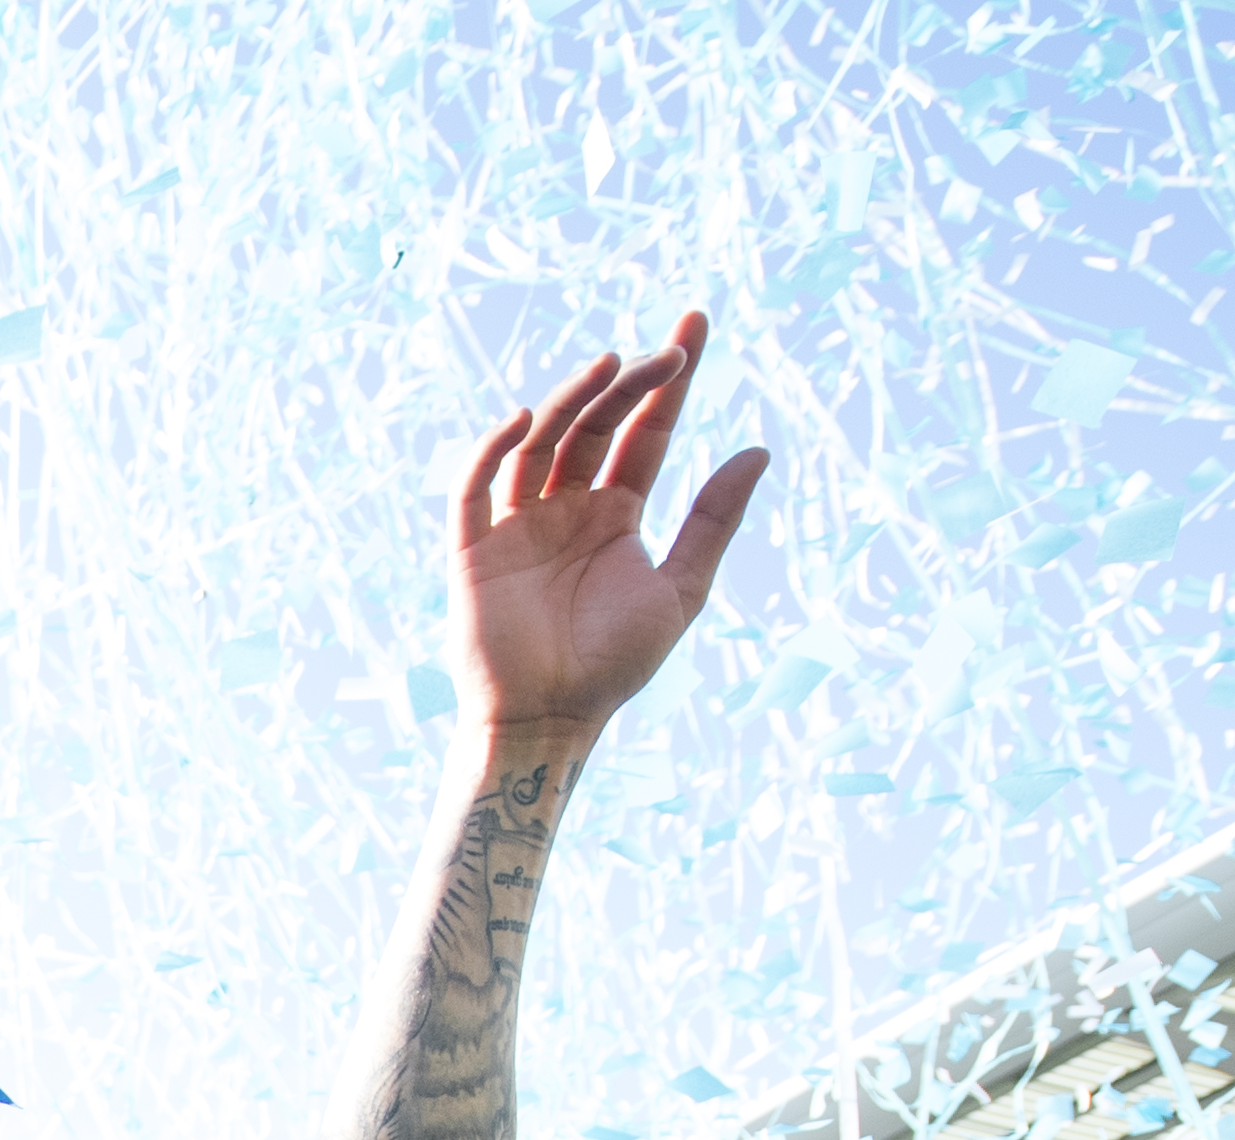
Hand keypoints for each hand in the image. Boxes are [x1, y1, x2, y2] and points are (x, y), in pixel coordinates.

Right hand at [451, 314, 767, 737]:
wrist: (550, 719)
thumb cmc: (613, 665)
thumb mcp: (681, 588)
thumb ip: (714, 520)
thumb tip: (760, 450)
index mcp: (615, 513)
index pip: (646, 431)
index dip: (670, 382)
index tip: (695, 325)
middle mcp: (566, 507)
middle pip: (597, 424)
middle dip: (631, 383)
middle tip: (669, 352)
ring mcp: (518, 523)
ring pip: (542, 442)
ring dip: (572, 399)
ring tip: (610, 364)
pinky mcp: (474, 548)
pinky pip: (476, 486)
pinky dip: (493, 449)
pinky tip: (525, 418)